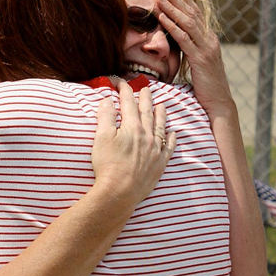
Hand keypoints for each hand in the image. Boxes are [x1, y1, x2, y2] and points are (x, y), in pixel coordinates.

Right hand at [91, 79, 175, 206]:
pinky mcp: (159, 164)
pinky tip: (174, 134)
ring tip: (162, 105)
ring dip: (161, 115)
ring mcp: (155, 150)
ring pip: (160, 127)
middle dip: (145, 98)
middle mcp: (146, 136)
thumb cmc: (108, 165)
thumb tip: (106, 100)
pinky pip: (169, 149)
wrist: (119, 192)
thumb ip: (105, 117)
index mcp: (132, 127)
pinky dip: (172, 140)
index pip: (128, 104)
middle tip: (146, 88)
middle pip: (146, 112)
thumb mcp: (101, 138)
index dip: (124, 91)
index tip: (121, 83)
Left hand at [156, 0, 234, 114]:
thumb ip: (192, 50)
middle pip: (191, 13)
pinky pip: (184, 38)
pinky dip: (172, 26)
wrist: (219, 102)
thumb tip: (180, 43)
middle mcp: (209, 40)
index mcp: (209, 40)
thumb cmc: (207, 87)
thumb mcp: (199, 64)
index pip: (195, 14)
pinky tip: (162, 17)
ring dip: (172, 7)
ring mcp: (206, 48)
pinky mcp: (200, 58)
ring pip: (187, 22)